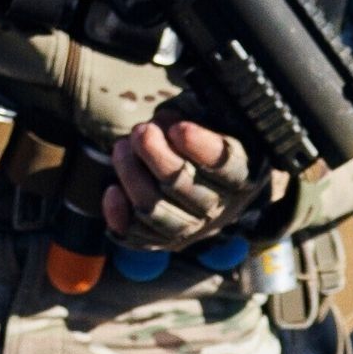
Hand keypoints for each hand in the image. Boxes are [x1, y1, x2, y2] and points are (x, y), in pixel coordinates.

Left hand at [105, 108, 278, 251]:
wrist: (205, 183)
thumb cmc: (204, 139)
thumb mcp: (210, 118)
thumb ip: (192, 113)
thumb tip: (162, 121)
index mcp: (240, 174)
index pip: (226, 166)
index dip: (202, 148)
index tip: (179, 127)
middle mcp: (218, 207)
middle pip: (183, 187)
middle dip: (156, 156)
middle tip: (140, 130)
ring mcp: (190, 228)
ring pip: (156, 210)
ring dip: (133, 178)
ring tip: (121, 147)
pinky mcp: (162, 240)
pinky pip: (137, 236)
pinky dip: (120, 216)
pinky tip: (112, 191)